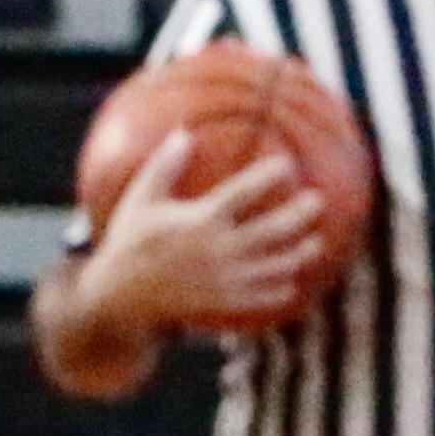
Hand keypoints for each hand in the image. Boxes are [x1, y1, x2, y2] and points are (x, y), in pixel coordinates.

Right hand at [80, 130, 327, 340]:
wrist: (118, 298)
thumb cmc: (130, 242)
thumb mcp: (140, 201)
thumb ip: (163, 167)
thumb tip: (182, 132)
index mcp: (199, 222)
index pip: (242, 194)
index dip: (268, 177)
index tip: (287, 164)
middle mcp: (216, 251)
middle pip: (271, 231)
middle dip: (298, 215)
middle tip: (317, 201)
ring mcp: (222, 280)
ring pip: (272, 267)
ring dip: (298, 255)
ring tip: (315, 242)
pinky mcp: (221, 302)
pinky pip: (258, 297)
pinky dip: (278, 289)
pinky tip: (291, 281)